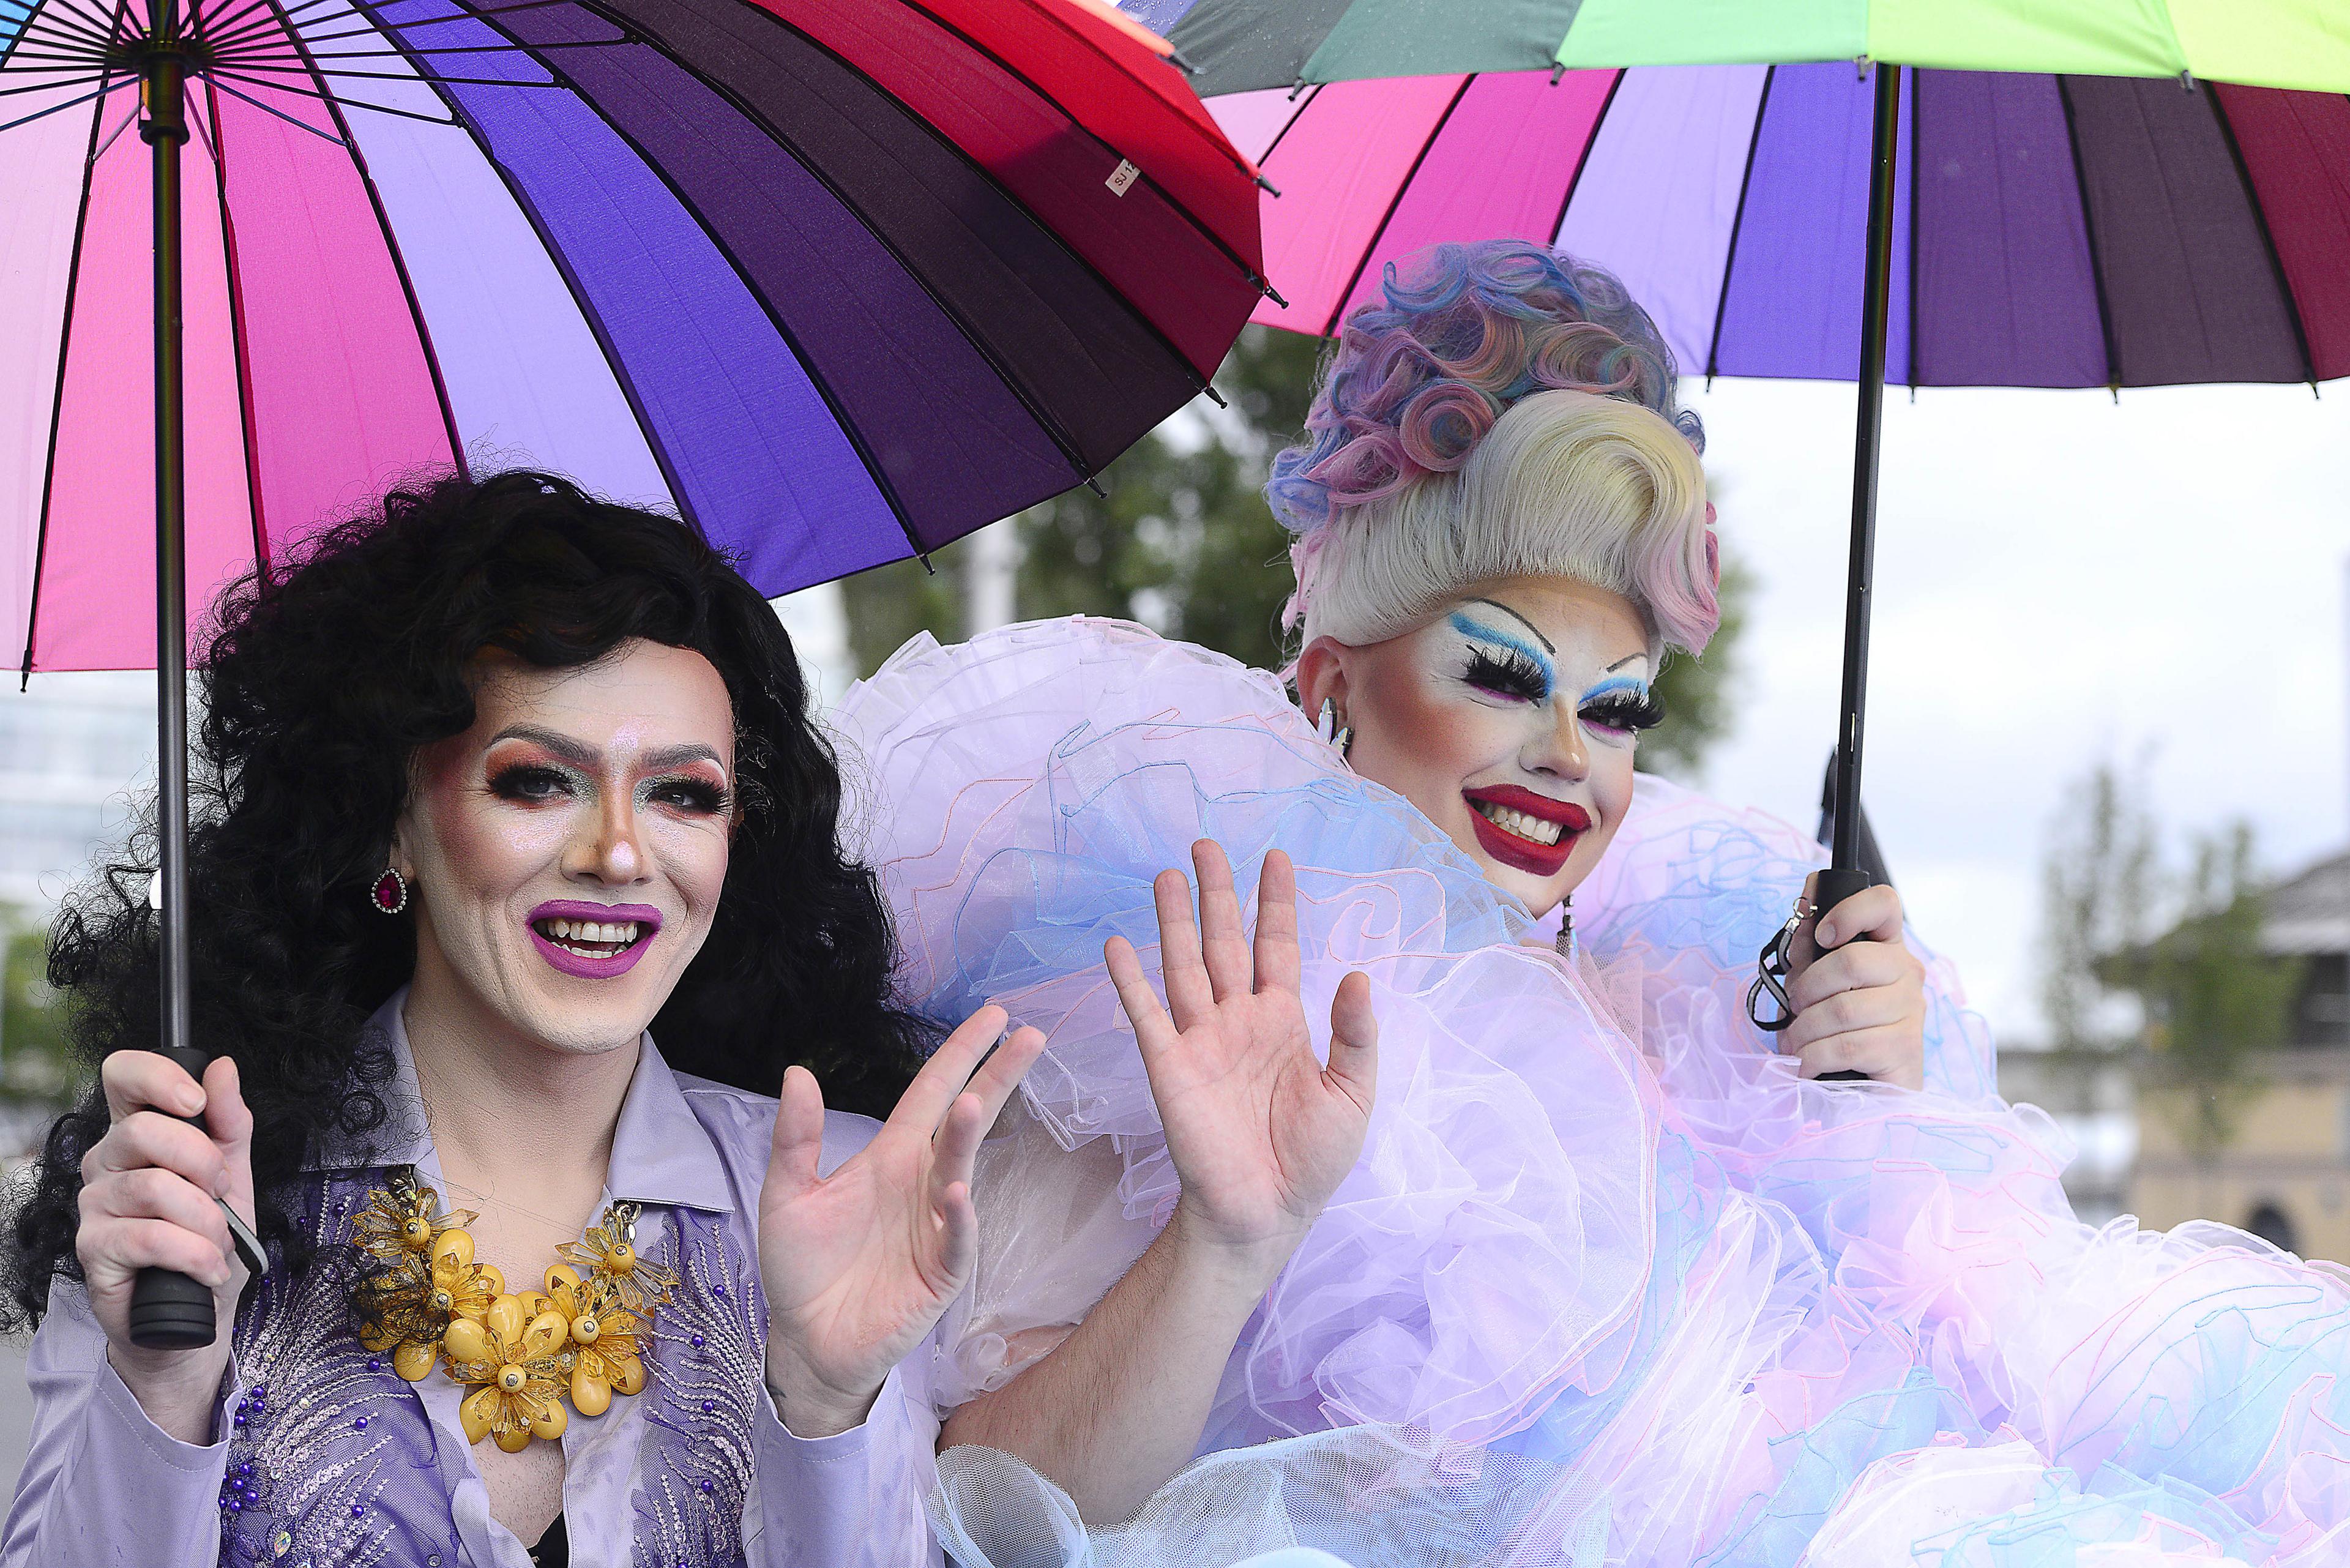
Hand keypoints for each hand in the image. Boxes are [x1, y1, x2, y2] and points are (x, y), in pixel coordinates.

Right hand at [76, 1051, 256, 1441]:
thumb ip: (229, 1122)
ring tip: (218, 1241)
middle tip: (221, 1191)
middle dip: (201, 1161)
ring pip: (153, 1187)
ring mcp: (94, 1205)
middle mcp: (107, 1161)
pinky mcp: (92, 1249)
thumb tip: (223, 1068)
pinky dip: (194, 1253)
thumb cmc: (209, 1236)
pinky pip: (150, 1237)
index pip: (122, 1076)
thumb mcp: (233, 1173)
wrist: (199, 1308)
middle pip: (142, 1131)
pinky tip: (208, 1268)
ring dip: (205, 1218)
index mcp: (138, 1132)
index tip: (195, 1101)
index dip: (157, 1076)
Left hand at [757, 1007, 1044, 1436]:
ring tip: (973, 1103)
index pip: (933, 1093)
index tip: (995, 1015)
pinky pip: (955, 1241)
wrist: (806, 1342)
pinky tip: (956, 1194)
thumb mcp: (786, 1195)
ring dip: (965, 1139)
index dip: (962, 1054)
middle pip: (965, 1120)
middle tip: (1030, 1037)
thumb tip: (798, 1071)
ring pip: (959, 1171)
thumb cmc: (802, 1269)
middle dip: (997, 1078)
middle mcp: (921, 1184)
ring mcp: (937, 1227)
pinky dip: (959, 1218)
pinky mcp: (939, 1275)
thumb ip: (795, 1138)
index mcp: (889, 1157)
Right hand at [1105, 842, 1377, 1279]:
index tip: (1275, 856)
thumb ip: (1354, 1035)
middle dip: (1217, 894)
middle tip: (1206, 845)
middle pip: (1224, 942)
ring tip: (1166, 875)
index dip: (1276, 903)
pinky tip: (1118, 944)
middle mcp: (1237, 1020)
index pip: (1277, 947)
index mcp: (1283, 1021)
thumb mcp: (1351, 1094)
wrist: (1267, 1213)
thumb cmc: (1313, 1160)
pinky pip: (1146, 1015)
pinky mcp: (1169, 1068)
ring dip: (1174, 922)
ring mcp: (1200, 1041)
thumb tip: (1360, 974)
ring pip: (1184, 966)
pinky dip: (1130, 981)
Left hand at [1782, 872, 1926, 1088]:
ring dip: (1804, 1030)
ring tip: (1796, 1045)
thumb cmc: (1837, 1030)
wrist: (1863, 1091)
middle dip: (1806, 989)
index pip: (1884, 904)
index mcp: (1886, 948)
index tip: (1823, 935)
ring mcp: (1912, 1010)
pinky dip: (1813, 1057)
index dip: (1850, 912)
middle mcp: (1907, 973)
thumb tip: (1804, 899)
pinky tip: (1806, 1065)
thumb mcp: (1813, 984)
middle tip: (1794, 1010)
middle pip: (1852, 961)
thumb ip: (1810, 946)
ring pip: (1843, 1009)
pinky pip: (1846, 1046)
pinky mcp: (1906, 1049)